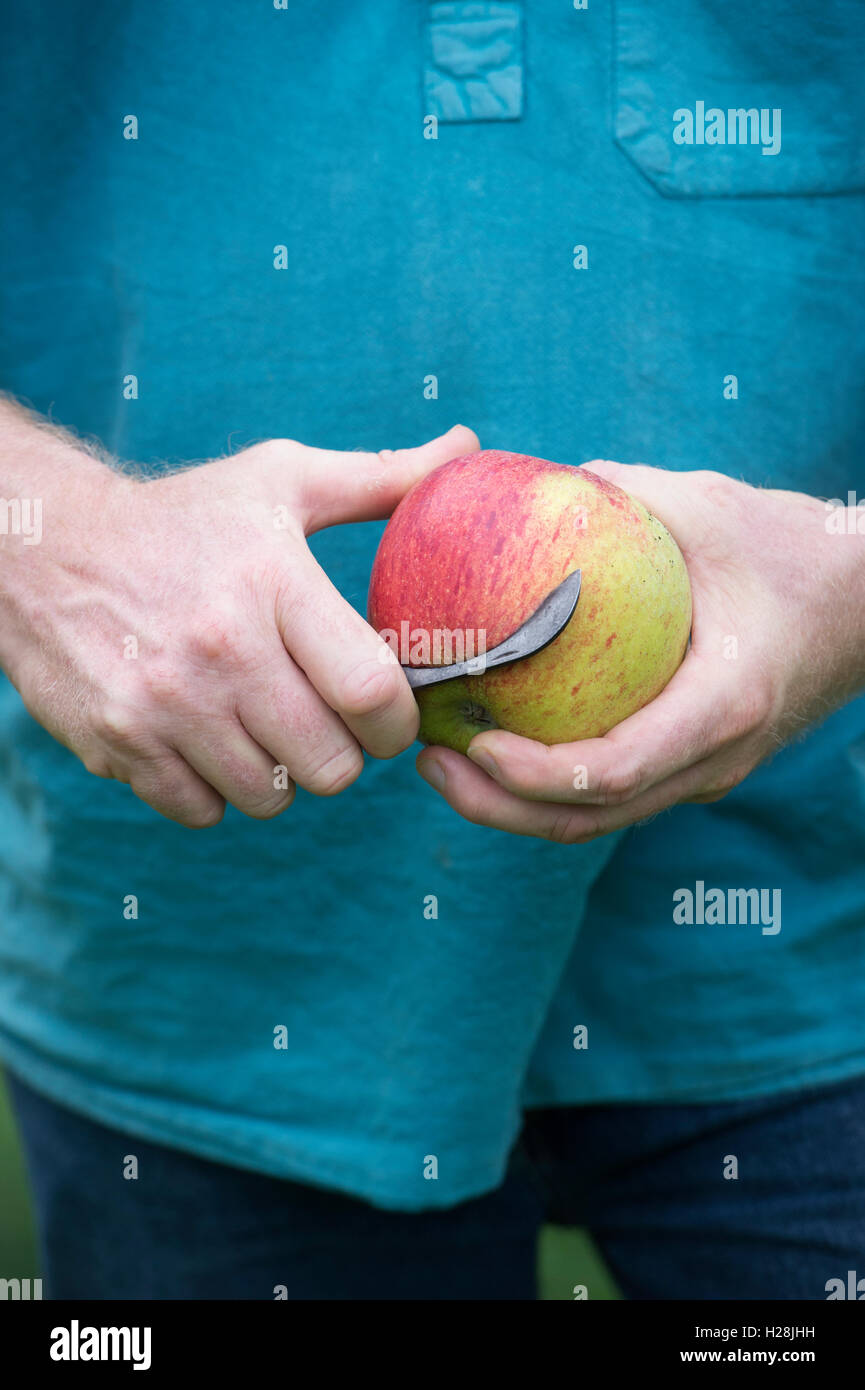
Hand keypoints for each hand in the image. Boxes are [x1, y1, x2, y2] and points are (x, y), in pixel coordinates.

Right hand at [0, 406, 477, 825]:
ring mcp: (164, 703)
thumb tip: (468, 447)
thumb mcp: (281, 481)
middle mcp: (219, 649)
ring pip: (270, 797)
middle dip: (344, 754)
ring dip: (281, 774)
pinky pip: (203, 811)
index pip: (371, 691)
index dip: (398, 721)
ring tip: (265, 727)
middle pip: (330, 765)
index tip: (390, 714)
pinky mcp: (119, 743)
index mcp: (272, 582)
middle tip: (327, 723)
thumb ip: (382, 478)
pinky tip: (210, 742)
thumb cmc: (184, 515)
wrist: (44, 545)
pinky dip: (216, 792)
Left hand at [417, 461, 864, 841]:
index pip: (612, 771)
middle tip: (426, 762)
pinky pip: (609, 794)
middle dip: (497, 808)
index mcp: (719, 705)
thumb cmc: (790, 553)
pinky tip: (494, 741)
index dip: (532, 774)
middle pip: (589, 818)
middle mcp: (711, 759)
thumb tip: (522, 478)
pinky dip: (545, 783)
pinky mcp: (689, 767)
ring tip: (441, 761)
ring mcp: (702, 773)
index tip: (470, 743)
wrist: (863, 606)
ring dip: (513, 806)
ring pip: (596, 819)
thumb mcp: (709, 508)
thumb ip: (621, 494)